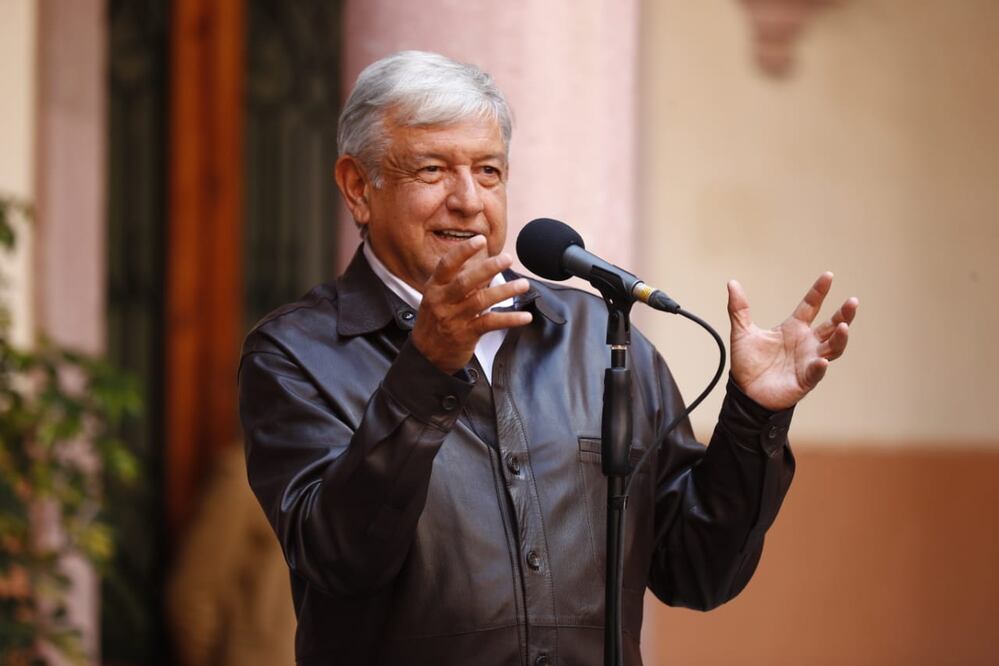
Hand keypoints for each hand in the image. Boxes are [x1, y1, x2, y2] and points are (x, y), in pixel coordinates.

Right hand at [412, 236, 532, 373]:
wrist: (425, 357)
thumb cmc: (434, 323)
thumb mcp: (438, 299)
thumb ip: (459, 283)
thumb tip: (486, 267)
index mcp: (434, 288)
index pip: (447, 265)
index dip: (463, 251)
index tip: (479, 240)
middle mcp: (442, 301)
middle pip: (466, 281)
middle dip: (488, 268)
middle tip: (507, 259)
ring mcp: (453, 318)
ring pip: (481, 300)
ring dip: (505, 291)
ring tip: (523, 285)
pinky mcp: (465, 334)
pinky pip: (490, 323)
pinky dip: (510, 319)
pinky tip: (524, 317)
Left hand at [727, 272, 857, 410]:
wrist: (745, 393)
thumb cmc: (748, 364)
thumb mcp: (742, 333)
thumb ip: (739, 309)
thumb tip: (732, 283)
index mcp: (793, 328)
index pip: (811, 306)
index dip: (819, 291)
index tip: (828, 275)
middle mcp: (806, 343)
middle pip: (831, 325)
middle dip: (844, 314)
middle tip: (853, 301)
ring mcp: (808, 361)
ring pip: (833, 348)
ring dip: (840, 338)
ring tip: (844, 326)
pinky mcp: (805, 380)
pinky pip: (816, 372)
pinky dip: (820, 367)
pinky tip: (822, 361)